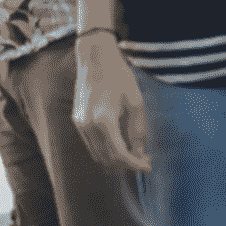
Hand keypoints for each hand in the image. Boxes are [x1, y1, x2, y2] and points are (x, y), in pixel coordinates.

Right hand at [73, 37, 150, 171]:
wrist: (95, 58)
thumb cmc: (119, 76)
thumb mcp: (136, 101)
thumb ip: (138, 130)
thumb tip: (140, 153)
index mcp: (104, 120)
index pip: (120, 155)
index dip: (135, 164)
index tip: (148, 167)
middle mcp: (88, 126)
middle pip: (108, 160)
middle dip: (127, 165)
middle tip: (144, 161)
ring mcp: (80, 125)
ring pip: (98, 156)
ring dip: (116, 161)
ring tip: (135, 155)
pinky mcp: (78, 122)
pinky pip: (92, 146)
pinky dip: (106, 152)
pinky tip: (121, 146)